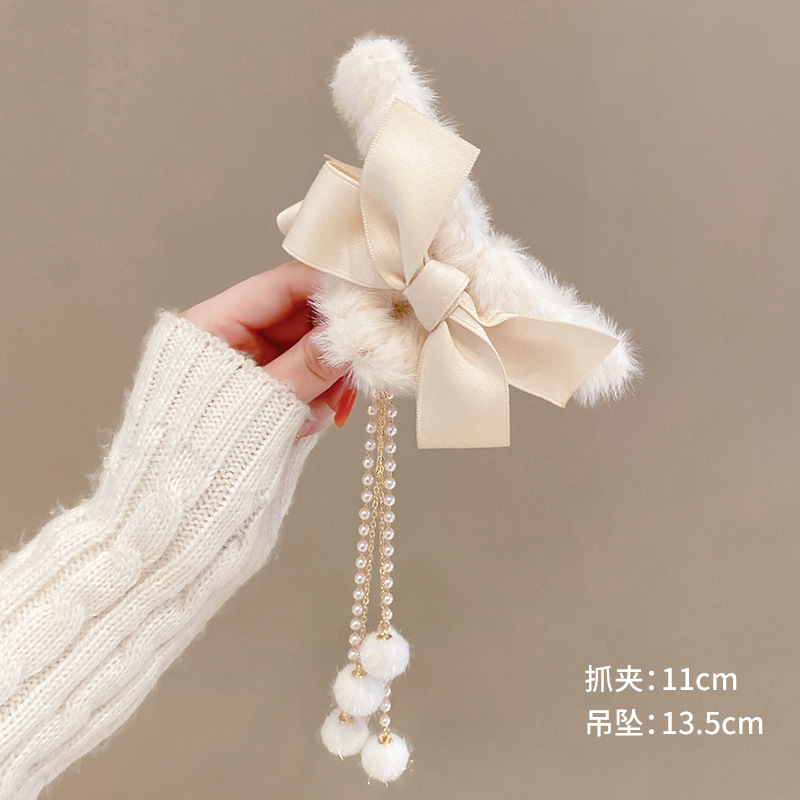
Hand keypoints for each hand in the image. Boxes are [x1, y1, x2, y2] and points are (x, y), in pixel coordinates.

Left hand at [177, 260, 356, 437]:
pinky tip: (310, 420)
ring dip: (328, 377)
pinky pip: (306, 381)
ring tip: (326, 407)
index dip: (328, 287)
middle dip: (333, 342)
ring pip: (310, 352)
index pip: (281, 285)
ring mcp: (252, 366)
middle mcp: (233, 337)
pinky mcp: (267, 392)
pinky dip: (318, 398)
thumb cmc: (206, 453)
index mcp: (212, 323)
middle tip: (364, 360)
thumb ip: (310, 363)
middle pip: (301, 318)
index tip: (370, 297)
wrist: (187, 508)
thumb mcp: (264, 401)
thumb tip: (354, 330)